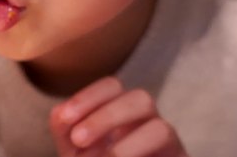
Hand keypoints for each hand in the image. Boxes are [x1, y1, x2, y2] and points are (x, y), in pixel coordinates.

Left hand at [49, 77, 188, 156]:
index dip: (88, 97)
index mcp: (121, 112)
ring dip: (126, 146)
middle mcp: (148, 124)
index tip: (65, 118)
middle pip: (141, 99)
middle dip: (106, 116)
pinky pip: (171, 154)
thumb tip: (65, 117)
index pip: (112, 87)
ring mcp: (168, 146)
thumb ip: (64, 130)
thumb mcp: (74, 150)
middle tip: (79, 140)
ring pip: (162, 129)